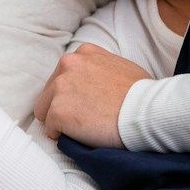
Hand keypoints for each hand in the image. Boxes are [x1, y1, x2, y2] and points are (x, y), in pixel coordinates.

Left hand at [33, 44, 149, 148]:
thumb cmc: (141, 93)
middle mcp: (67, 65)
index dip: (72, 93)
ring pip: (44, 111)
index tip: (84, 104)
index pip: (63, 75)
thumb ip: (100, 68)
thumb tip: (95, 83)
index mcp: (83, 53)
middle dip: (62, 106)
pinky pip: (50, 130)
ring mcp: (60, 88)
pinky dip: (62, 136)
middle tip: (83, 120)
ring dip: (59, 121)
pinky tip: (82, 136)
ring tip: (82, 129)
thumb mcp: (120, 66)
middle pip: (49, 92)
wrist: (145, 111)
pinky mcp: (57, 111)